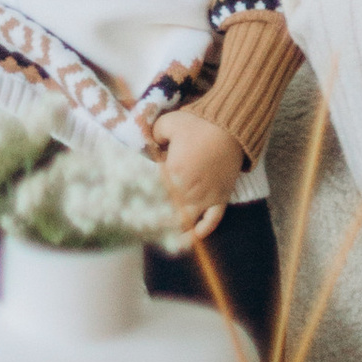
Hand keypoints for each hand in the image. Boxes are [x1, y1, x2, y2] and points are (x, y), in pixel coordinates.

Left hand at [154, 108, 243, 242]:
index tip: (131, 213)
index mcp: (172, 172)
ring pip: (187, 219)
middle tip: (143, 229)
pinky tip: (195, 235)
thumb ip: (153, 136)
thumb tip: (148, 146)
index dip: (142, 203)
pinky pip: (213, 220)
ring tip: (165, 238)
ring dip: (175, 229)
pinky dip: (204, 229)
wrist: (230, 127)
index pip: (153, 193)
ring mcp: (206, 196)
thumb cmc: (198, 123)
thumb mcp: (168, 123)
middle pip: (168, 210)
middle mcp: (188, 189)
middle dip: (155, 220)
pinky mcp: (221, 198)